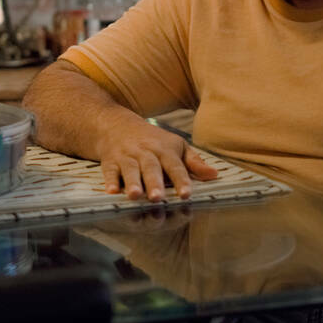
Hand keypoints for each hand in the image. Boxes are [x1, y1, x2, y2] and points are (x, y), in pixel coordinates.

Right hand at [97, 120, 216, 201]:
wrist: (117, 124)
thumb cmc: (152, 139)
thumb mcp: (176, 145)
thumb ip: (194, 162)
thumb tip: (214, 175)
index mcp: (164, 150)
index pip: (175, 166)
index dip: (181, 180)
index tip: (186, 195)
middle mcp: (145, 153)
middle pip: (151, 168)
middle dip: (154, 183)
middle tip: (158, 198)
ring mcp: (126, 156)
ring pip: (130, 170)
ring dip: (132, 183)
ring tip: (135, 196)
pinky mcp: (110, 161)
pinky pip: (109, 171)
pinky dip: (110, 181)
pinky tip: (112, 191)